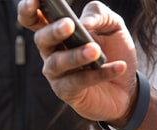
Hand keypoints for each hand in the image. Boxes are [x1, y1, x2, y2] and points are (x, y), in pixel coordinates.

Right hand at [18, 0, 137, 122]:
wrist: (127, 87)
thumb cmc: (114, 51)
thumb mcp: (113, 26)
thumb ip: (99, 14)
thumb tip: (84, 23)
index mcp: (57, 31)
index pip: (33, 18)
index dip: (28, 8)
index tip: (35, 0)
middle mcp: (51, 51)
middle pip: (41, 39)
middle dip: (53, 31)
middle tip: (69, 25)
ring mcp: (57, 74)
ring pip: (57, 63)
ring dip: (75, 55)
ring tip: (95, 50)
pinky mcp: (67, 93)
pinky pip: (79, 82)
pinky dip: (100, 74)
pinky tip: (119, 67)